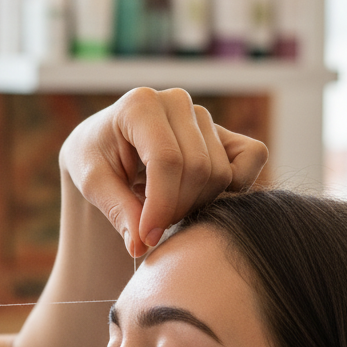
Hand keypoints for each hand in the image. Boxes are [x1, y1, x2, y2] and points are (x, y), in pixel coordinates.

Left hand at [60, 87, 268, 256]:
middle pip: (198, 169)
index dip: (161, 205)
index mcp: (139, 105)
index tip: (146, 238)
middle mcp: (176, 101)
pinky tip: (196, 196)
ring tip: (161, 207)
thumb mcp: (93, 183)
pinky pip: (253, 157)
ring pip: (221, 173)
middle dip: (176, 209)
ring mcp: (203, 115)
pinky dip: (233, 186)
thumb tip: (141, 244)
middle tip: (150, 225)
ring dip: (195, 204)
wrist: (105, 143)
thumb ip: (118, 210)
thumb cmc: (95, 159)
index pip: (167, 160)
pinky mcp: (225, 130)